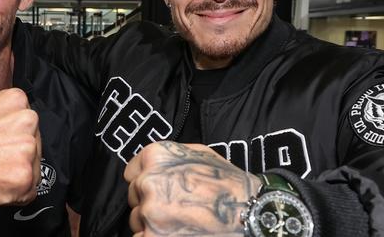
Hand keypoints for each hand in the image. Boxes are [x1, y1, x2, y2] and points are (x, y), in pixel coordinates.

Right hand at [0, 88, 41, 210]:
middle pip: (35, 149)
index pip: (29, 129)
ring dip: (14, 178)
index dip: (11, 143)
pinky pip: (28, 194)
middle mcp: (27, 120)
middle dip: (15, 160)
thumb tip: (23, 132)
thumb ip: (6, 118)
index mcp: (17, 101)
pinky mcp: (24, 177)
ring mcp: (27, 149)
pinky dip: (12, 197)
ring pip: (33, 171)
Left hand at [124, 141, 260, 235]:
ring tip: (181, 223)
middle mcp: (148, 182)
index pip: (131, 172)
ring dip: (152, 223)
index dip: (144, 182)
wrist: (252, 216)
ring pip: (137, 220)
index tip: (157, 191)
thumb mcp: (200, 154)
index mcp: (157, 157)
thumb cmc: (230, 186)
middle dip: (150, 203)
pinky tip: (178, 233)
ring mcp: (149, 213)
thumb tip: (149, 165)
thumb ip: (169, 156)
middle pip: (134, 197)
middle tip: (177, 210)